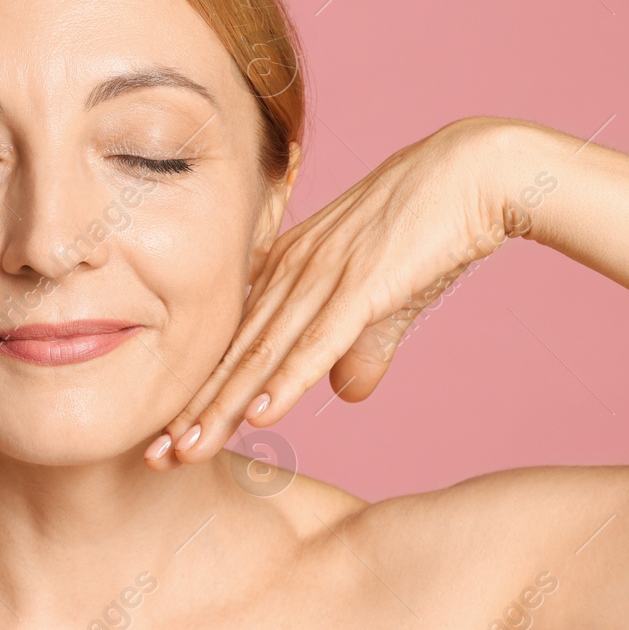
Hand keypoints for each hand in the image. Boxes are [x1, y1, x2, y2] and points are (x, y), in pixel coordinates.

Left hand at [146, 117, 547, 468]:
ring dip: (223, 408)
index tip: (168, 439)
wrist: (473, 172)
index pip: (234, 342)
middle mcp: (291, 271)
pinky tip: (257, 415)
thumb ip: (361, 347)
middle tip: (155, 457)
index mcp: (287, 268)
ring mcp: (322, 277)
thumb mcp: (387, 299)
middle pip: (234, 353)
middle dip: (192, 410)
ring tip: (187, 449)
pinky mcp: (360, 285)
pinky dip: (284, 381)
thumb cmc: (431, 230)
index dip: (200, 393)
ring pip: (262, 355)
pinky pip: (315, 342)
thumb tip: (346, 395)